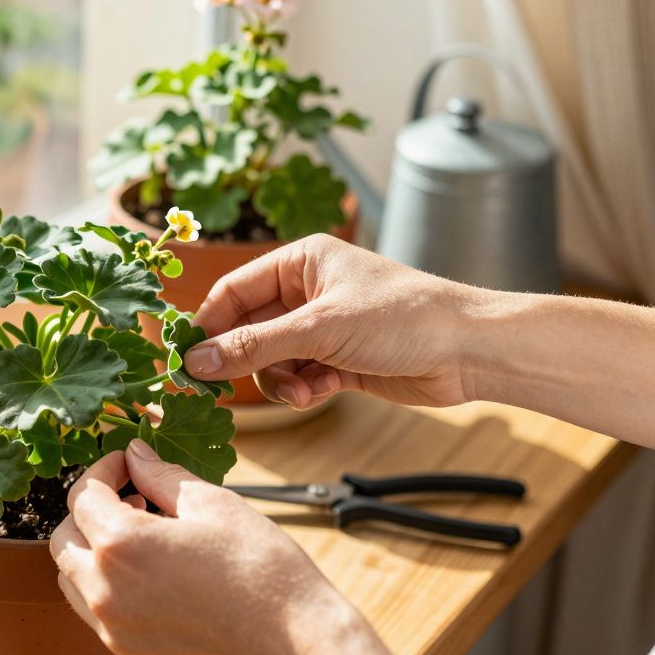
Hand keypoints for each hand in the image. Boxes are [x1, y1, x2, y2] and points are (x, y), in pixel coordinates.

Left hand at [51, 439, 449, 654]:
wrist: (297, 648)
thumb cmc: (262, 570)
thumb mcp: (213, 504)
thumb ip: (162, 476)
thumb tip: (136, 454)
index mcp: (120, 545)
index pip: (83, 496)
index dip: (104, 469)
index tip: (126, 463)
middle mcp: (105, 593)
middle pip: (64, 541)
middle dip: (88, 513)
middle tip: (131, 498)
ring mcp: (116, 633)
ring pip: (74, 584)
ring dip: (93, 554)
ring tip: (142, 538)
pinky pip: (101, 619)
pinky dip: (112, 591)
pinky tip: (156, 578)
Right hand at [183, 234, 481, 408]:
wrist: (470, 350)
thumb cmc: (404, 317)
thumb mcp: (319, 328)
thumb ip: (253, 347)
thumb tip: (194, 361)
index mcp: (301, 262)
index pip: (232, 291)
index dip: (206, 325)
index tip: (184, 360)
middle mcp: (307, 291)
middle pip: (247, 330)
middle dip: (243, 361)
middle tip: (221, 390)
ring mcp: (323, 327)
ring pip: (270, 360)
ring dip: (276, 380)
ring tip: (299, 391)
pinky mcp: (339, 360)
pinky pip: (297, 377)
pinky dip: (301, 389)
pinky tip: (319, 393)